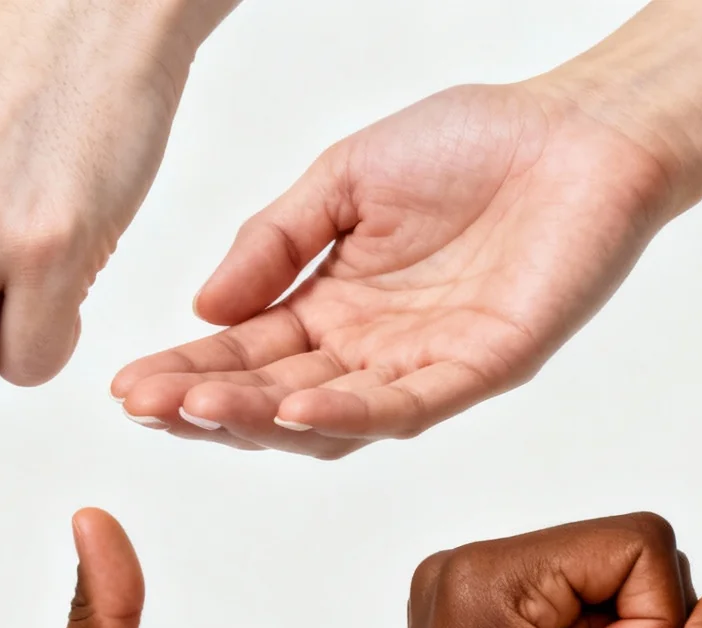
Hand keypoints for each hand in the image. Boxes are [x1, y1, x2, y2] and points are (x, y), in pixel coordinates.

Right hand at [111, 80, 679, 455]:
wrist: (576, 133)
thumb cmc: (473, 145)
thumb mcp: (342, 178)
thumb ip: (274, 239)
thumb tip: (203, 306)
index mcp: (336, 304)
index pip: (246, 351)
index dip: (185, 368)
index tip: (126, 384)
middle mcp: (373, 347)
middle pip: (274, 398)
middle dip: (204, 405)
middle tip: (144, 407)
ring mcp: (425, 365)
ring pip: (330, 417)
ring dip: (261, 419)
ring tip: (197, 409)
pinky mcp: (481, 368)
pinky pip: (407, 406)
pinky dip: (349, 412)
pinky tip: (292, 409)